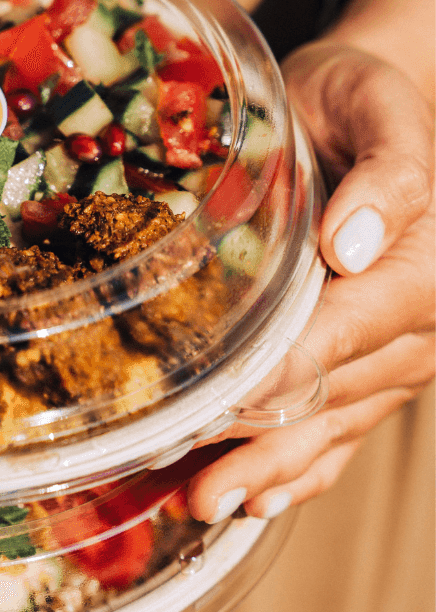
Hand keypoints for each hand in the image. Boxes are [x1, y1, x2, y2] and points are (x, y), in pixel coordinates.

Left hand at [186, 0, 434, 522]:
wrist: (361, 109)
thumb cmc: (358, 103)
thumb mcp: (374, 108)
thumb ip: (386, 173)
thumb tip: (355, 242)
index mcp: (423, 267)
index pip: (349, 331)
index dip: (287, 373)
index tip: (226, 406)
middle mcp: (415, 324)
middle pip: (335, 396)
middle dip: (263, 445)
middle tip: (197, 493)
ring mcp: (392, 354)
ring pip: (333, 427)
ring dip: (270, 473)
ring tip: (204, 509)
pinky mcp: (365, 364)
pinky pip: (337, 429)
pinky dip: (294, 468)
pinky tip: (249, 501)